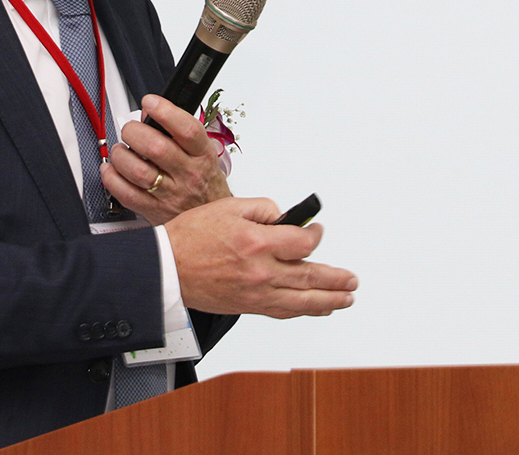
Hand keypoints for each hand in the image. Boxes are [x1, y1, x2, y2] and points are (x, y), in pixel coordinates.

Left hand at [101, 94, 231, 224]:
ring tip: (120, 150)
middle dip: (135, 132)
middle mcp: (188, 175)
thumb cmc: (204, 181)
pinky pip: (126, 194)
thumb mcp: (202, 152)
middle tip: (130, 130)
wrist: (212, 218)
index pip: (187, 129)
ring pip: (137, 171)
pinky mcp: (154, 211)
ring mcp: (171, 195)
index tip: (150, 102)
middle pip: (156, 148)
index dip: (165, 111)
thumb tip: (149, 113)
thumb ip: (177, 131)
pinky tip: (112, 170)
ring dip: (121, 155)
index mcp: (202, 155)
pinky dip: (112, 178)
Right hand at [164, 197, 358, 318]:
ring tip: (346, 298)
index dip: (315, 236)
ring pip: (302, 300)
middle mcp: (261, 271)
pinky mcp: (248, 306)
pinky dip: (303, 311)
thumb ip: (262, 209)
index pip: (303, 242)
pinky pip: (283, 312)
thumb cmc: (190, 238)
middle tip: (351, 279)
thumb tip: (284, 217)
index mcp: (257, 242)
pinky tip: (316, 309)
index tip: (317, 231)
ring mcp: (256, 293)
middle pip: (310, 276)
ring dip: (329, 300)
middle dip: (336, 278)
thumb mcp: (228, 207)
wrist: (166, 267)